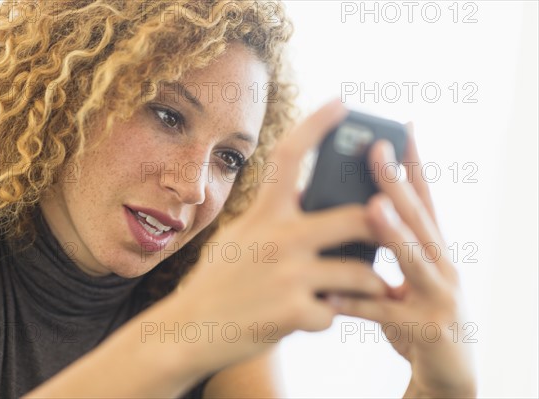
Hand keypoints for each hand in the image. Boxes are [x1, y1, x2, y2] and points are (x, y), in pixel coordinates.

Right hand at [170, 99, 389, 374]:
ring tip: (372, 286)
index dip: (318, 123)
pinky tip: (316, 316)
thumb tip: (307, 198)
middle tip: (394, 228)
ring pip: (360, 272)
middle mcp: (279, 238)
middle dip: (384, 225)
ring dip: (370, 282)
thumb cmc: (217, 280)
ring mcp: (288, 276)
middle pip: (357, 217)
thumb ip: (273, 218)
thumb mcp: (239, 236)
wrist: (187, 330)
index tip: (343, 102)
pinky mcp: (293, 313)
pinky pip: (335, 311)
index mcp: (263, 213)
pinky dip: (332, 315)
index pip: (291, 154)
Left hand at [331, 127, 476, 396]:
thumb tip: (355, 207)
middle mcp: (443, 266)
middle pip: (419, 219)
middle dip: (398, 184)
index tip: (402, 128)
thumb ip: (390, 244)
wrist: (448, 368)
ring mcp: (438, 297)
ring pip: (414, 260)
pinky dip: (355, 303)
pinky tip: (329, 293)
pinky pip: (381, 314)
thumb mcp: (410, 273)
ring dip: (393, 234)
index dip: (415, 164)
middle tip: (378, 150)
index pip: (425, 198)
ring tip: (371, 207)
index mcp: (435, 248)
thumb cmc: (419, 310)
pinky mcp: (423, 330)